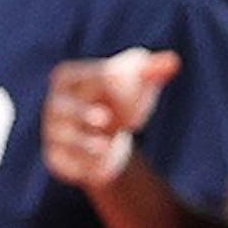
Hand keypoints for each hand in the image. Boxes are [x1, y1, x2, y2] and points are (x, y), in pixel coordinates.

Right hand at [41, 47, 180, 187]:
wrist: (112, 141)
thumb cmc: (122, 101)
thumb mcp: (139, 83)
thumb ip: (154, 70)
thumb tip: (173, 62)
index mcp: (68, 78)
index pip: (82, 76)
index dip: (102, 78)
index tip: (126, 80)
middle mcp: (56, 106)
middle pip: (62, 108)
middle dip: (80, 112)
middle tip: (104, 118)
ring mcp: (54, 133)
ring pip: (64, 139)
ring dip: (83, 143)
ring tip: (105, 145)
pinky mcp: (57, 160)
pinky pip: (65, 164)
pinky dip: (82, 165)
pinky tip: (100, 162)